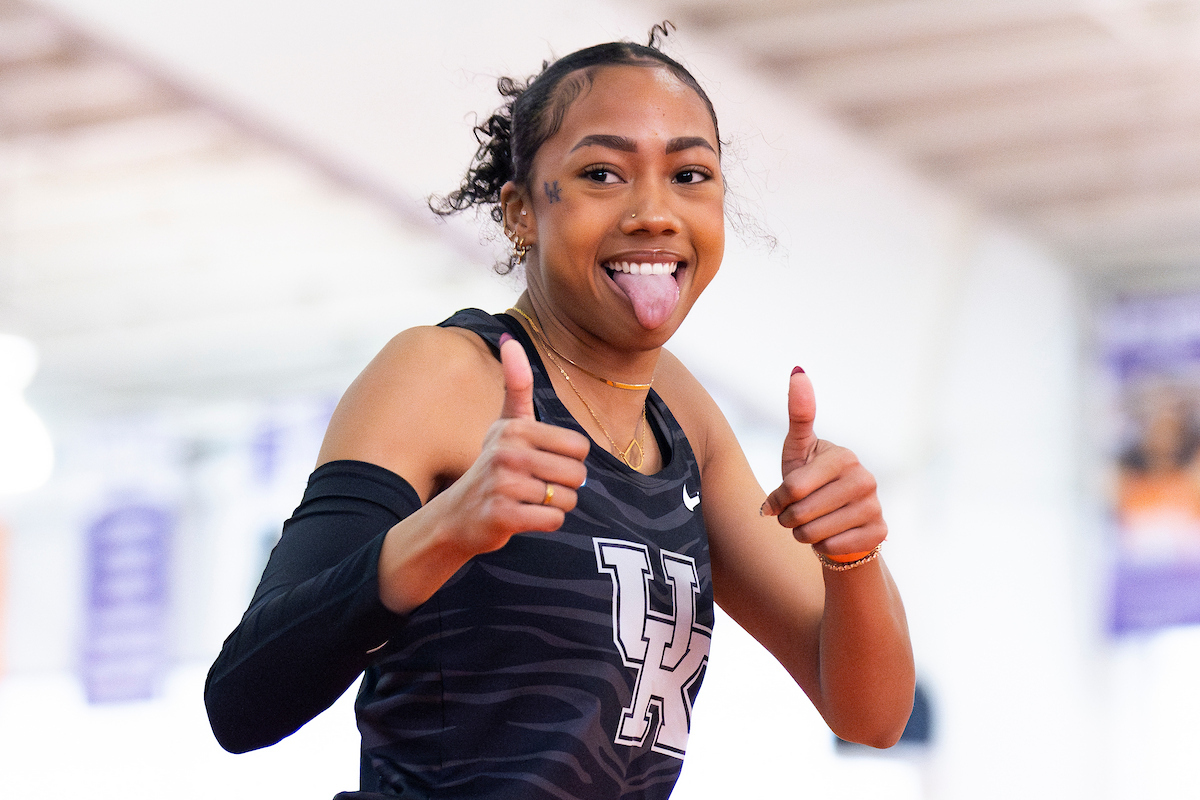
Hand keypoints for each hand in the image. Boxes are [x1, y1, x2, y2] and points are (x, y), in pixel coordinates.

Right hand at [442, 334, 589, 554]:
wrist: (457, 515)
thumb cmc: (492, 465)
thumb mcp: (504, 424)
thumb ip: (516, 385)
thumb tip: (509, 338)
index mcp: (515, 428)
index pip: (579, 447)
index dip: (570, 460)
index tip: (544, 462)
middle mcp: (508, 452)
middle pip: (577, 475)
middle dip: (565, 486)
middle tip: (538, 486)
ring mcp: (504, 484)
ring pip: (566, 499)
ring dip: (554, 506)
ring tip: (529, 500)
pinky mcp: (502, 515)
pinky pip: (553, 520)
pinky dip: (546, 523)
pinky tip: (525, 516)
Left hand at [761, 368, 885, 558]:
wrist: (838, 522)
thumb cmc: (811, 483)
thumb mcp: (799, 451)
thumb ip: (799, 415)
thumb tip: (798, 369)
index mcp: (843, 456)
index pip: (793, 488)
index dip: (777, 500)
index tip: (777, 501)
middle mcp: (865, 478)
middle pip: (801, 513)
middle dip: (788, 520)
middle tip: (793, 517)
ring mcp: (875, 505)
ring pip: (815, 534)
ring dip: (802, 535)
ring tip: (809, 526)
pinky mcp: (880, 531)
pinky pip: (833, 548)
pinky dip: (822, 548)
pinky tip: (830, 537)